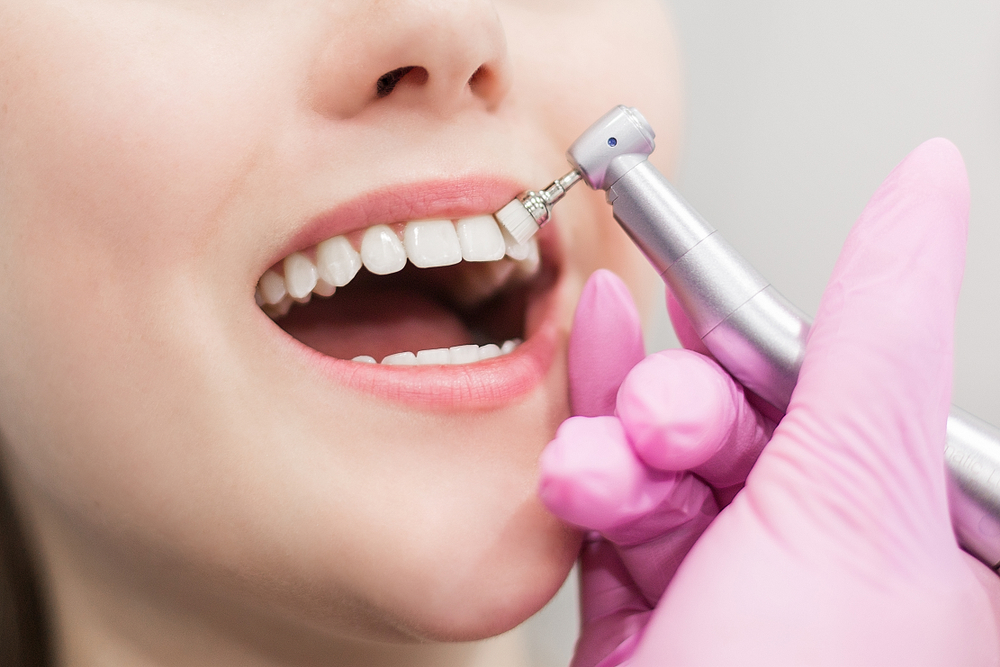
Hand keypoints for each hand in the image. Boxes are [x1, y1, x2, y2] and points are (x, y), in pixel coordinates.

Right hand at [541, 138, 999, 665]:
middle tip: (658, 427)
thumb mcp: (850, 507)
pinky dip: (587, 468)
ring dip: (616, 447)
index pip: (846, 383)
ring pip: (664, 462)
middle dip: (680, 407)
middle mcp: (838, 567)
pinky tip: (569, 431)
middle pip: (744, 418)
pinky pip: (615, 515)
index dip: (762, 341)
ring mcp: (738, 595)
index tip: (691, 286)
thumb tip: (928, 186)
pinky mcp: (652, 622)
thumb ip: (870, 337)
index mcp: (929, 540)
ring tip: (598, 465)